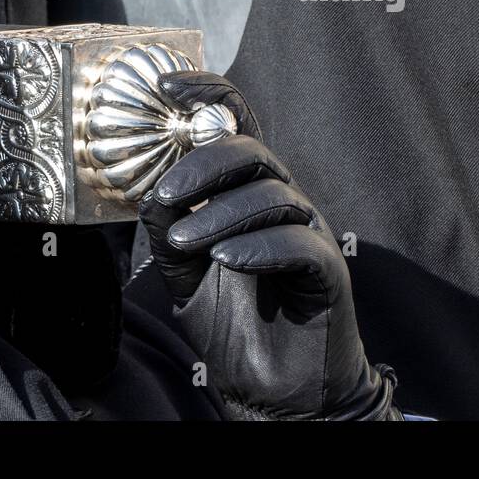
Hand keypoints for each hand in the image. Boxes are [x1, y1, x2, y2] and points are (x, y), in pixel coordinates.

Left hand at [139, 73, 398, 420]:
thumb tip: (150, 191)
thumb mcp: (185, 274)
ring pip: (272, 194)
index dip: (208, 94)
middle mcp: (283, 201)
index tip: (166, 86)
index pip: (236, 125)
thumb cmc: (235, 325)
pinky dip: (260, 246)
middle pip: (251, 150)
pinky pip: (300, 243)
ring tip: (184, 246)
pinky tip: (228, 262)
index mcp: (250, 192)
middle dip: (204, 165)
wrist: (272, 391)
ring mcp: (309, 234)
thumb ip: (169, 231)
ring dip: (220, 216)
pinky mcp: (328, 272)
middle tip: (167, 198)